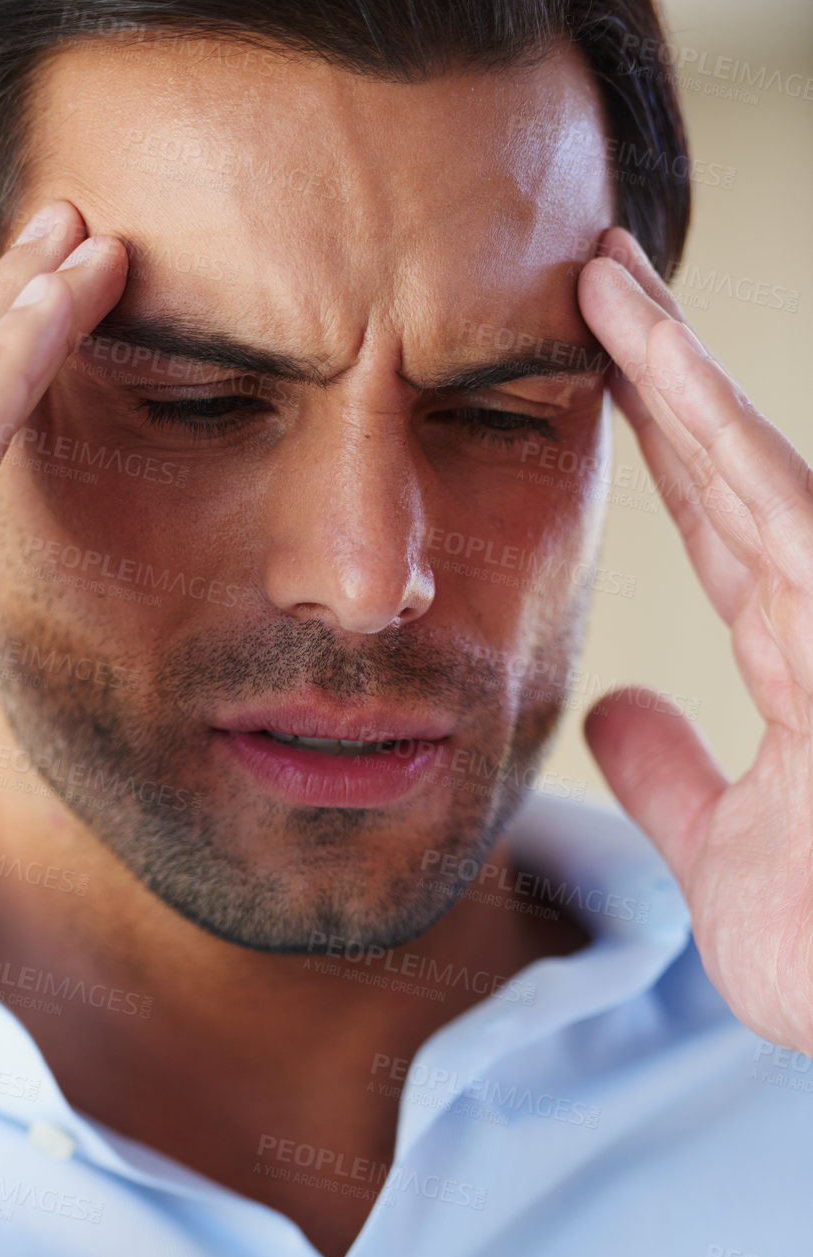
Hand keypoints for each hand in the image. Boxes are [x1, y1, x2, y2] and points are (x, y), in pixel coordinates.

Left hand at [577, 226, 812, 1055]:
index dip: (661, 449)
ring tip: (602, 274)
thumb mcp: (722, 856)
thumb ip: (671, 778)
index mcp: (802, 663)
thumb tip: (613, 708)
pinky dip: (717, 428)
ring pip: (752, 462)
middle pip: (731, 469)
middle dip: (658, 373)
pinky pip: (778, 512)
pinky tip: (654, 350)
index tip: (594, 377)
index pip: (721, 528)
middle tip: (590, 276)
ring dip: (674, 366)